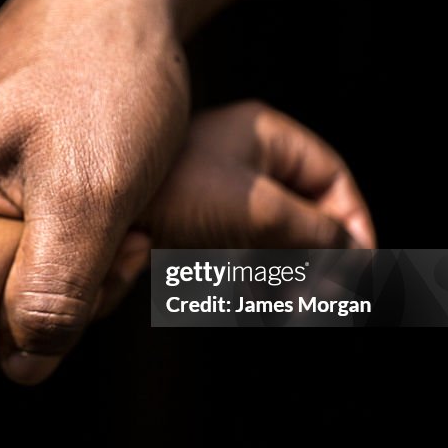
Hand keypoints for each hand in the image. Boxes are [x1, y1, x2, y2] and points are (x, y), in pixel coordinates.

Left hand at [94, 101, 375, 317]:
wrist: (89, 204)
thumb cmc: (174, 194)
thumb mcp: (257, 213)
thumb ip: (315, 237)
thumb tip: (357, 264)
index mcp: (264, 138)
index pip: (330, 179)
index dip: (352, 223)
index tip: (358, 269)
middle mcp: (239, 161)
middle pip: (300, 215)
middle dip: (315, 260)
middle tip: (322, 300)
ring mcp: (209, 193)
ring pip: (265, 240)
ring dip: (282, 276)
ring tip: (289, 309)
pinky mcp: (182, 224)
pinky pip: (229, 254)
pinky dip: (245, 278)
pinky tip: (246, 298)